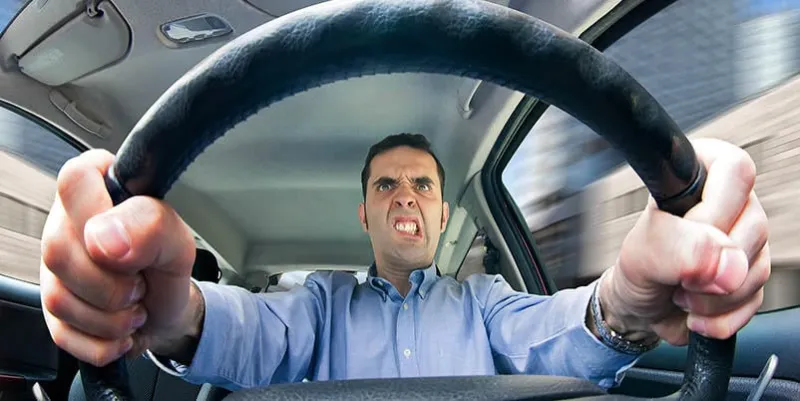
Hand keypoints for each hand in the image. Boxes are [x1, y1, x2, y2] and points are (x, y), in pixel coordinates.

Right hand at [39, 149, 199, 365]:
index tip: (129, 244)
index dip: (101, 217)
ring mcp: (52, 269)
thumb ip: (150, 226)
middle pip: (59, 250)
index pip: (76, 180)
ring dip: (112, 316)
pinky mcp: (49, 310)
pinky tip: (120, 328)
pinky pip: (64, 333)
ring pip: (58, 297)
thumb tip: (105, 239)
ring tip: (134, 304)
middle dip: (113, 281)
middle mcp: (64, 226)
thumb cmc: (167, 266)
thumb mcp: (178, 242)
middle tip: (140, 282)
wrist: (167, 311)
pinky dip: (105, 340)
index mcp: (97, 192)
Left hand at [600, 138, 769, 345]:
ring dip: (712, 296)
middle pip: (754, 225)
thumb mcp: (641, 252)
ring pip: (756, 266)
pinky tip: (696, 309)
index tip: (683, 233)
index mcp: (701, 175)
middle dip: (708, 263)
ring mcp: (746, 238)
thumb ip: (676, 247)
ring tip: (680, 290)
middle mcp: (731, 202)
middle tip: (676, 269)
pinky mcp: (753, 274)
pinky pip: (756, 297)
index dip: (712, 211)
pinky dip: (721, 315)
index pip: (735, 170)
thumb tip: (727, 263)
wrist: (638, 309)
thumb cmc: (637, 268)